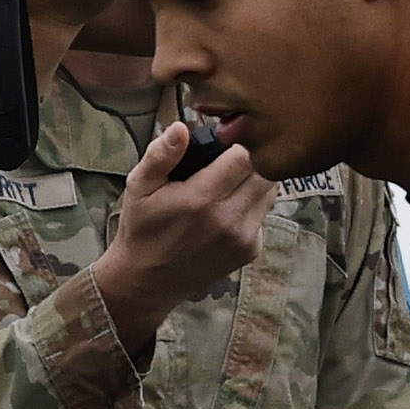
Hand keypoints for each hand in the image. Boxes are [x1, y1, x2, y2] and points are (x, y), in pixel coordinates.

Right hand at [90, 103, 272, 353]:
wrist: (149, 280)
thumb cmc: (143, 226)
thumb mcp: (139, 187)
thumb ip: (161, 155)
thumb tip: (182, 128)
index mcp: (202, 198)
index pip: (245, 156)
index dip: (239, 142)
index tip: (226, 141)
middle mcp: (229, 219)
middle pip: (264, 172)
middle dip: (252, 159)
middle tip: (229, 159)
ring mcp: (244, 237)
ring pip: (269, 192)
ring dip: (256, 181)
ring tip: (229, 181)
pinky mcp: (251, 250)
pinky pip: (264, 214)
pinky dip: (253, 204)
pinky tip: (229, 206)